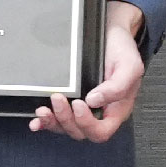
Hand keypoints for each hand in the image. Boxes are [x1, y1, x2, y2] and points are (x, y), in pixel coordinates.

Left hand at [31, 3, 144, 141]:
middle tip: (58, 98)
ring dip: (52, 122)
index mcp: (115, 109)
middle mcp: (99, 112)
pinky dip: (44, 122)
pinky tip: (37, 119)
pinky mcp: (68, 100)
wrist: (110, 34)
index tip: (79, 103)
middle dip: (66, 119)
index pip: (101, 131)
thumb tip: (94, 101)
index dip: (87, 123)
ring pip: (65, 128)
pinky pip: (55, 119)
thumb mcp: (129, 67)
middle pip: (80, 132)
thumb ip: (117, 87)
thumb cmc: (122, 51)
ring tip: (44, 109)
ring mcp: (82, 108)